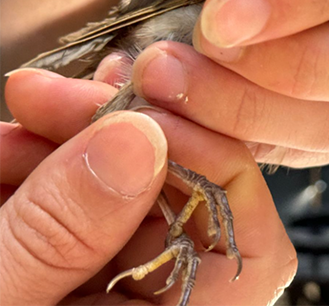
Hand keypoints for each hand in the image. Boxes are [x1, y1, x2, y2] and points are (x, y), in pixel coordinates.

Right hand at [1, 69, 296, 304]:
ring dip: (63, 146)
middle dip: (118, 139)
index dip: (219, 176)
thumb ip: (55, 236)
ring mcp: (94, 299)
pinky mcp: (53, 278)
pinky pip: (67, 211)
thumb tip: (135, 142)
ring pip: (119, 197)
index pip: (249, 257)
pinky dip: (31, 171)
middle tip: (48, 97)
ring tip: (7, 126)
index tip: (151, 119)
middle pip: (177, 208)